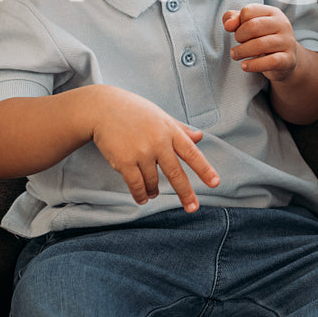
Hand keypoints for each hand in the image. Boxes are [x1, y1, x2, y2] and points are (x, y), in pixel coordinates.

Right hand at [90, 90, 219, 211]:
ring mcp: (140, 152)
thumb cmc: (134, 111)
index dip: (204, 169)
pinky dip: (140, 195)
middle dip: (185, 192)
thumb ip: (180, 129)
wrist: (102, 109)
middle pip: (175, 173)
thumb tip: (200, 137)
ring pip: (153, 182)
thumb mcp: (160, 116)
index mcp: (169, 130)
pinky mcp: (124, 161)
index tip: (215, 183)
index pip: (191, 152)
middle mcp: (158, 141)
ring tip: (153, 193)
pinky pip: (136, 185)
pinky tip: (142, 198)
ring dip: (154, 191)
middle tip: (192, 207)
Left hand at [223, 4, 299, 81]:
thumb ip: (234, 19)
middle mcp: (282, 24)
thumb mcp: (248, 25)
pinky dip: (254, 65)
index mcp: (273, 12)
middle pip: (253, 26)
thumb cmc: (264, 39)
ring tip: (235, 55)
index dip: (238, 22)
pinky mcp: (288, 59)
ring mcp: (287, 42)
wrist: (285, 61)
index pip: (248, 11)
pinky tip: (245, 66)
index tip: (237, 31)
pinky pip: (270, 62)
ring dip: (242, 52)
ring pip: (260, 45)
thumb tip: (228, 25)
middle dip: (239, 36)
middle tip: (237, 44)